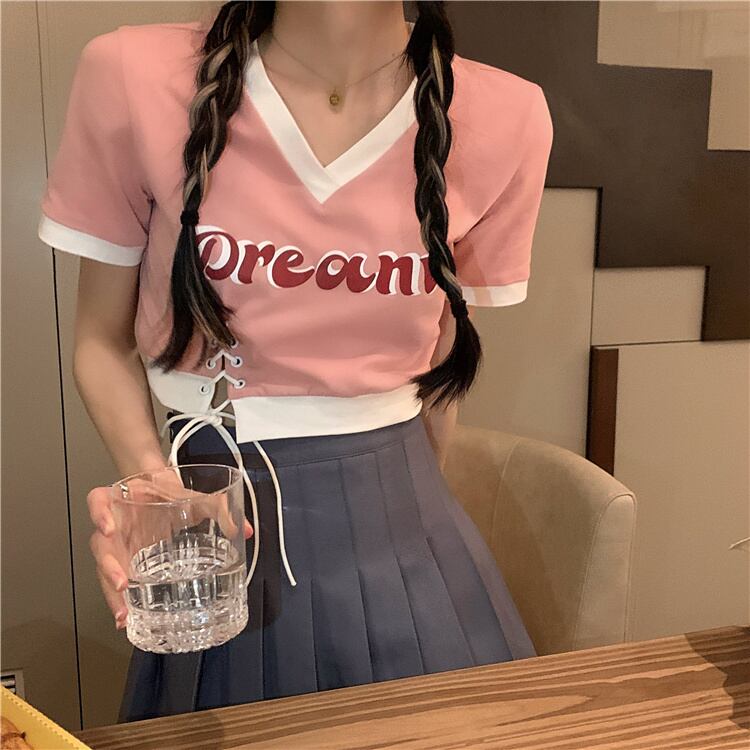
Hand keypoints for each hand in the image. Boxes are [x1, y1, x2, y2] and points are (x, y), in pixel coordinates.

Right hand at [87, 471, 252, 629]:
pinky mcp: (122, 562)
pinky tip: (127, 619)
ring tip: (123, 614)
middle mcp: (113, 523)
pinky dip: (120, 600)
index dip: (99, 513)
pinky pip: (114, 581)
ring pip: (103, 568)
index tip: (110, 528)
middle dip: (108, 566)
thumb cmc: (171, 493)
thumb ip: (217, 507)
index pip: (98, 500)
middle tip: (122, 585)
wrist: (160, 492)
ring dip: (110, 591)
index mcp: (123, 500)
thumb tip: (245, 530)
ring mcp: (116, 545)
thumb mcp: (193, 496)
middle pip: (99, 545)